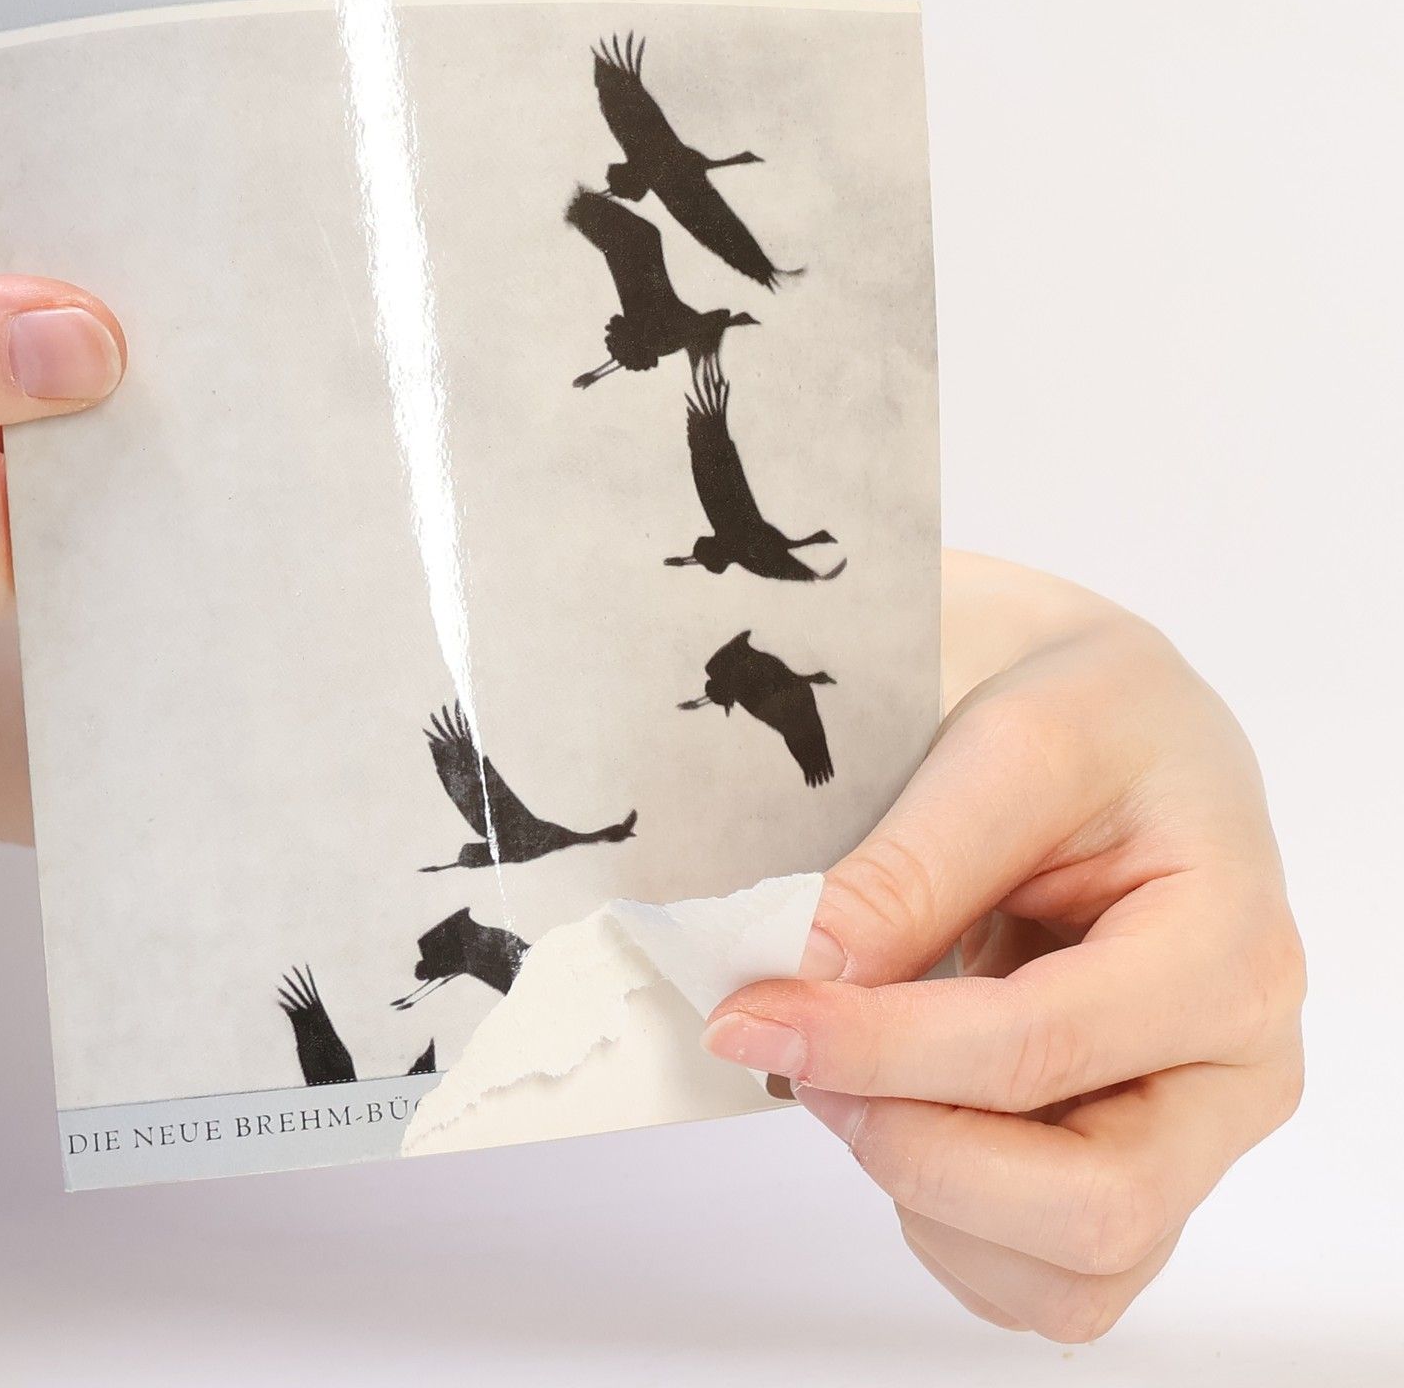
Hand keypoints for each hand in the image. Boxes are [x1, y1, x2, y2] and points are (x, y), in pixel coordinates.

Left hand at [702, 552, 1303, 1341]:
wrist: (1120, 722)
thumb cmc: (1086, 712)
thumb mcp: (1005, 743)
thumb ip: (911, 864)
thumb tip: (806, 971)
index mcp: (1229, 944)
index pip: (1039, 1046)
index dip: (876, 1046)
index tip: (751, 1014)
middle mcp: (1237, 1065)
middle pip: (1091, 1206)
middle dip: (910, 1146)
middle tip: (797, 1058)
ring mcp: (1192, 1131)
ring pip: (1070, 1274)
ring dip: (924, 1195)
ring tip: (845, 1073)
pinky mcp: (1137, 1165)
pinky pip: (1046, 1276)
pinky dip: (948, 1221)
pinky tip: (898, 1107)